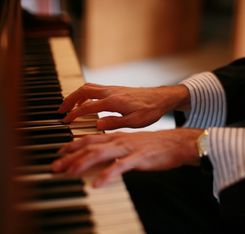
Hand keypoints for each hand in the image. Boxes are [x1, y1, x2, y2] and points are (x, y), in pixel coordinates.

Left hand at [51, 128, 202, 186]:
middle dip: (70, 156)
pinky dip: (107, 174)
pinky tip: (97, 183)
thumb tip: (101, 157)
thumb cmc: (154, 145)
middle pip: (90, 146)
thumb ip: (115, 149)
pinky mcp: (139, 158)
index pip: (90, 139)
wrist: (176, 143)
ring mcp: (129, 148)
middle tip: (56, 166)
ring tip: (69, 172)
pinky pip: (121, 166)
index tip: (59, 153)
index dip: (72, 145)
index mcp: (117, 137)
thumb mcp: (131, 144)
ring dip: (83, 163)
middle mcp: (119, 140)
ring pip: (101, 154)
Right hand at [59, 83, 189, 129]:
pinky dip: (86, 94)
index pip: (87, 106)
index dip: (74, 114)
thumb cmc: (150, 111)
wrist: (161, 98)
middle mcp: (110, 92)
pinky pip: (96, 88)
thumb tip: (96, 124)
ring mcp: (113, 89)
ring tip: (71, 106)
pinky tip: (88, 102)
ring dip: (77, 95)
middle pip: (83, 91)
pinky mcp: (116, 89)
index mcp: (113, 102)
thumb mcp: (134, 122)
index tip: (65, 121)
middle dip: (69, 100)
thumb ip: (115, 123)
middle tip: (61, 110)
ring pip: (89, 87)